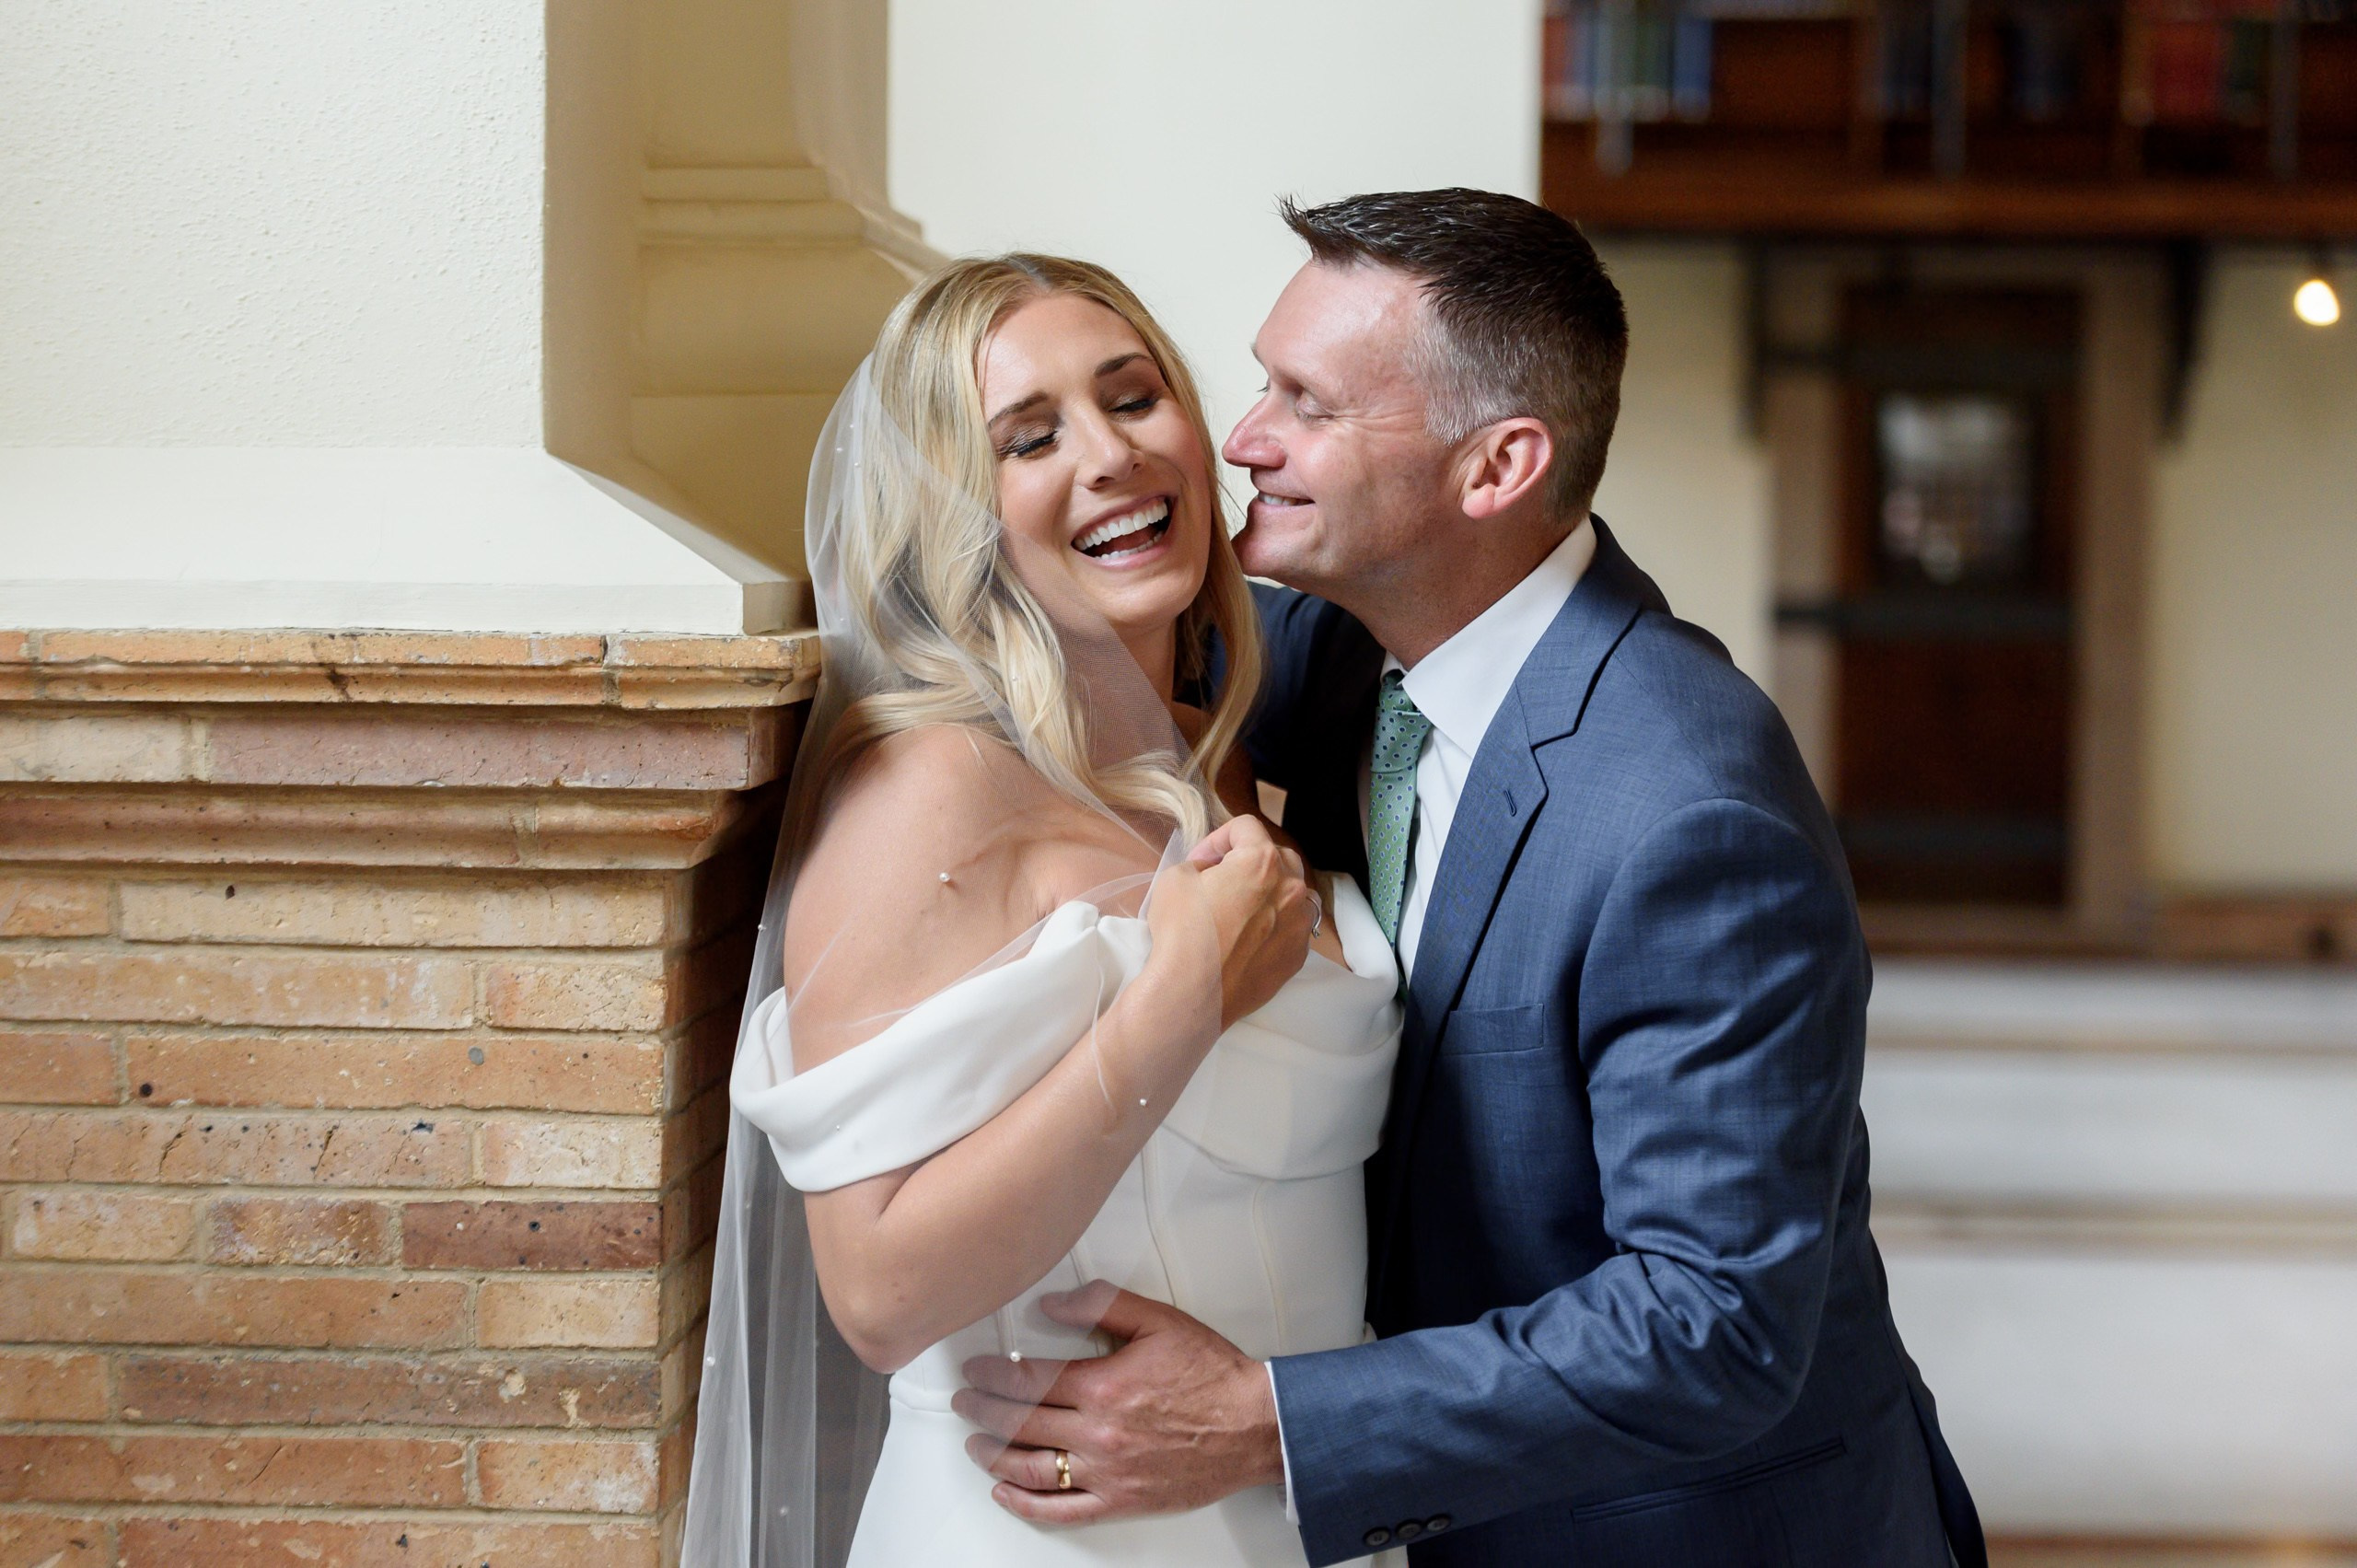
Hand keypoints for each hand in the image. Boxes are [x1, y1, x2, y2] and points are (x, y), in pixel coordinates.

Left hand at [953, 1281, 1283, 1524]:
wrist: (1253, 1426)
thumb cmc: (1211, 1374)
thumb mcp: (1159, 1320)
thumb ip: (1102, 1304)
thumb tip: (1052, 1303)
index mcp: (1103, 1385)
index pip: (1028, 1380)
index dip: (992, 1374)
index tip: (976, 1369)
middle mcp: (1098, 1433)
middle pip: (1020, 1423)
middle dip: (981, 1410)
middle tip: (964, 1401)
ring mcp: (1107, 1473)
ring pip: (1031, 1469)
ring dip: (993, 1454)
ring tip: (974, 1441)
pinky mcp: (1120, 1501)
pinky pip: (1061, 1510)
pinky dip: (1025, 1504)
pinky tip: (1004, 1490)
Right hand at [1160, 814, 1312, 1027]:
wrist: (1194, 993)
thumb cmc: (1183, 933)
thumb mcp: (1175, 878)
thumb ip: (1200, 863)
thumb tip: (1211, 872)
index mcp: (1263, 861)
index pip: (1245, 827)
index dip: (1217, 838)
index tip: (1201, 860)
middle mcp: (1291, 888)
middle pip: (1277, 856)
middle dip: (1249, 861)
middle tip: (1221, 879)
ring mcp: (1300, 924)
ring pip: (1293, 892)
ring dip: (1270, 891)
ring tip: (1242, 907)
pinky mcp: (1298, 955)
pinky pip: (1291, 927)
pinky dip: (1274, 925)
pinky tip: (1248, 938)